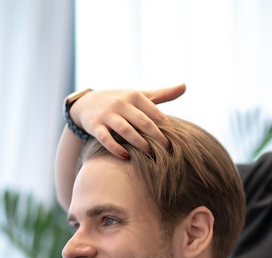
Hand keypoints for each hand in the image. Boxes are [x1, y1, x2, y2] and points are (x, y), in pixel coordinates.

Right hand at [69, 84, 185, 157]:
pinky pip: (105, 138)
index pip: (153, 112)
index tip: (175, 138)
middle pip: (142, 121)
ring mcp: (106, 115)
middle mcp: (120, 103)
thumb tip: (185, 86)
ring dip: (139, 143)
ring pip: (125, 130)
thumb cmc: (121, 102)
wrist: (86, 103)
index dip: (165, 125)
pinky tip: (126, 157)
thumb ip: (163, 94)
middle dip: (157, 136)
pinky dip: (115, 148)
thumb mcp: (140, 96)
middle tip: (169, 150)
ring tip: (151, 154)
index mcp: (134, 96)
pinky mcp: (94, 126)